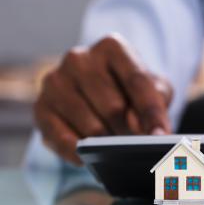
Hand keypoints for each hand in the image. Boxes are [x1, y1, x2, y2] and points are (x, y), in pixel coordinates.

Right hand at [34, 34, 172, 164]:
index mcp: (111, 47)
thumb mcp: (155, 89)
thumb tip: (142, 128)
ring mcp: (55, 81)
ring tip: (115, 142)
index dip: (152, 112)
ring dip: (108, 142)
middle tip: (136, 140)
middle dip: (129, 130)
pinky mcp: (40, 107)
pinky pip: (64, 140)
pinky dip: (81, 154)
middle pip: (113, 107)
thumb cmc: (131, 90)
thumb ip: (156, 102)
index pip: (137, 81)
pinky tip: (90, 157)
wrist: (96, 94)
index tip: (162, 136)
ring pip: (91, 127)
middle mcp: (79, 58)